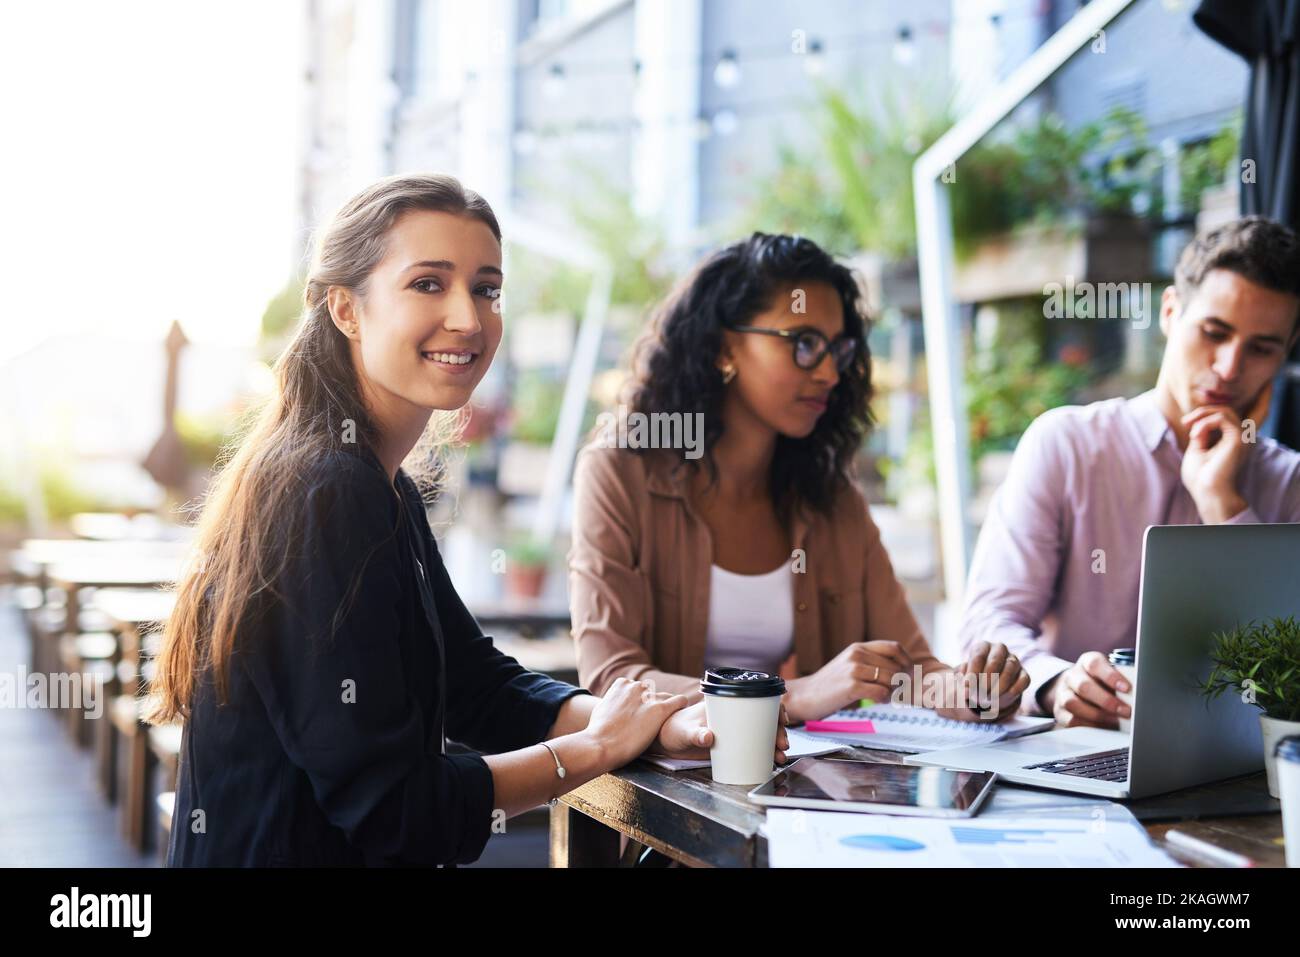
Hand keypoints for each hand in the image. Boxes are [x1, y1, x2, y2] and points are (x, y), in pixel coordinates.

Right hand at [584, 677, 690, 768]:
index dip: (641, 703)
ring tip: (666, 722)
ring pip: (667, 698)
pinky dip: (681, 706)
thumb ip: (612, 701)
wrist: (601, 744)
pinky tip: (681, 713)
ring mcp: (648, 697)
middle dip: (653, 705)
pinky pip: (679, 701)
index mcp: (622, 684)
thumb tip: (614, 703)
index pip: (640, 689)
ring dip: (666, 708)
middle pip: (653, 693)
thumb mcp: (601, 708)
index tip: (641, 714)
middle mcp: (636, 686)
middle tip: (651, 723)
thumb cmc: (598, 732)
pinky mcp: (660, 709)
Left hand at [649, 699, 789, 764]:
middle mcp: (732, 717)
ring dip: (774, 745)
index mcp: (725, 706)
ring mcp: (733, 732)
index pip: (755, 702)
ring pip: (761, 735)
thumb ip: (695, 735)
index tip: (781, 720)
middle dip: (778, 732)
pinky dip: (765, 754)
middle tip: (782, 745)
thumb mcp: (684, 731)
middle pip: (763, 720)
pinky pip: (752, 748)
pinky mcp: (730, 746)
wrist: (665, 742)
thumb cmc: (672, 729)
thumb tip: (708, 736)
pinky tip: (771, 762)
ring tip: (779, 757)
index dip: (773, 709)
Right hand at [784, 641, 911, 723]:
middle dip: (901, 682)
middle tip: (895, 692)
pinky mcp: (851, 686)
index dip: (907, 661)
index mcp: (858, 647)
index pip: (894, 648)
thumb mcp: (850, 664)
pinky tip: (877, 701)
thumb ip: (870, 661)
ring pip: (891, 679)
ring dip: (893, 692)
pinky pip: (881, 692)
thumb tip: (901, 669)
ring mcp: (854, 669)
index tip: (908, 674)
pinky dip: (884, 699)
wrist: (805, 695)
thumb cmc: (830, 684)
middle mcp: (857, 654)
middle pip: (896, 666)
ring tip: (884, 697)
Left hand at [933, 641, 1029, 721]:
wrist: (987, 686)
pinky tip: (1004, 698)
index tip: (967, 686)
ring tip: (989, 699)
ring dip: (1000, 685)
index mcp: (983, 646)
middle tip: (979, 694)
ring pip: (1010, 668)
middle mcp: (1000, 649)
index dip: (972, 672)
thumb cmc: (972, 678)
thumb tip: (965, 689)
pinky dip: (1015, 689)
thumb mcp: (963, 677)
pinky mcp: (1023, 674)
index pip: (978, 656)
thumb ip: (962, 681)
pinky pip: (1024, 679)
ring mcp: (1014, 660)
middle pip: (995, 660)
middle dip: (986, 679)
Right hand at [1041, 651, 1129, 728]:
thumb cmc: (1101, 683)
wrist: (1075, 690)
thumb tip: (1140, 696)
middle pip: (1083, 686)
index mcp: (1086, 662)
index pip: (1094, 664)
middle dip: (1107, 701)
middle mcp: (1072, 676)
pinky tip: (1103, 727)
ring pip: (1073, 703)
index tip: (1127, 688)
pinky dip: (1089, 725)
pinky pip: (1071, 720)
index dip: (1110, 676)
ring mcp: (1063, 694)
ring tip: (1116, 721)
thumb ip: (1122, 682)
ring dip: (1097, 715)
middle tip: (1126, 711)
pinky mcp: (1060, 712)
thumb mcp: (1110, 676)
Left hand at [1180, 384, 1268, 523]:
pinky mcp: (1238, 439)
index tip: (1268, 383)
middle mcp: (1243, 436)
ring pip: (1224, 410)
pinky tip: (1196, 435)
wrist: (1208, 492)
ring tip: (1189, 428)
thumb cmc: (1201, 476)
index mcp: (1236, 439)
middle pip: (1229, 409)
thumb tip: (1201, 419)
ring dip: (1201, 416)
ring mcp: (1242, 437)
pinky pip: (1221, 418)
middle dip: (1204, 410)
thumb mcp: (1198, 448)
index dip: (1264, 398)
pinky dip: (1205, 423)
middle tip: (1186, 422)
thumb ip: (1202, 432)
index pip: (1256, 413)